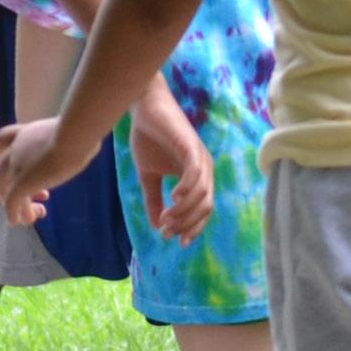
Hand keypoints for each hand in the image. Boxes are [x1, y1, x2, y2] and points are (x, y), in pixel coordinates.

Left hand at [0, 94, 106, 207]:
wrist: (72, 137)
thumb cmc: (80, 132)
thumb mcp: (72, 132)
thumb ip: (69, 139)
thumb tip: (87, 143)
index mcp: (27, 132)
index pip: (4, 138)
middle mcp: (16, 148)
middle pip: (3, 169)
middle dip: (14, 185)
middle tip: (41, 197)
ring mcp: (16, 166)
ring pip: (8, 189)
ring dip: (20, 205)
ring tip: (34, 216)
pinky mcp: (20, 184)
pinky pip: (12, 203)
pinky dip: (15, 214)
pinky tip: (23, 221)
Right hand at [127, 83, 209, 241]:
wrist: (144, 109)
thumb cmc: (149, 138)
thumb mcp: (149, 176)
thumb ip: (154, 199)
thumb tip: (157, 226)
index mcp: (197, 177)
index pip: (203, 210)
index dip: (192, 228)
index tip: (174, 241)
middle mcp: (204, 169)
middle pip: (206, 207)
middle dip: (187, 223)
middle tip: (166, 230)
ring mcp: (199, 157)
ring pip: (202, 194)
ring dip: (184, 211)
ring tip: (166, 217)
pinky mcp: (190, 146)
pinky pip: (196, 173)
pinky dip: (187, 189)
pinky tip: (173, 197)